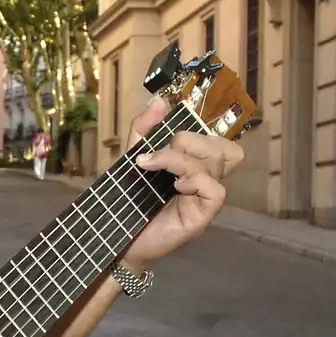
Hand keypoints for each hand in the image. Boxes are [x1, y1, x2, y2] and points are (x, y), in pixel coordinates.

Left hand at [119, 95, 244, 268]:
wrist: (115, 236)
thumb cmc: (127, 199)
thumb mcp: (132, 157)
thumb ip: (144, 129)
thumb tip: (160, 100)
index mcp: (191, 164)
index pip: (214, 138)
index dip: (198, 127)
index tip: (165, 130)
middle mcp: (203, 179)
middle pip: (220, 146)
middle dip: (186, 140)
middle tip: (155, 154)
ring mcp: (205, 198)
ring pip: (216, 163)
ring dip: (180, 158)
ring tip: (151, 167)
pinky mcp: (203, 216)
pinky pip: (216, 190)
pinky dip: (194, 180)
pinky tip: (174, 186)